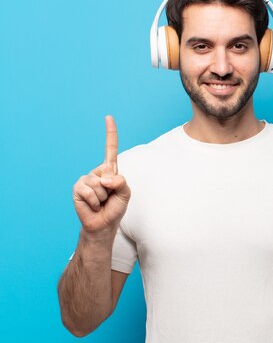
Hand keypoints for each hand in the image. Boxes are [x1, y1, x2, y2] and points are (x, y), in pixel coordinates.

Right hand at [72, 116, 130, 233]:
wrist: (103, 224)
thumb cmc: (115, 208)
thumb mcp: (126, 194)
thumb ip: (121, 182)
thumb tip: (105, 178)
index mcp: (111, 170)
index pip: (110, 148)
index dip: (110, 133)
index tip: (108, 117)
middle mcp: (97, 172)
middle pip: (108, 172)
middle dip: (112, 189)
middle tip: (109, 198)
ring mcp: (86, 179)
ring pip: (99, 184)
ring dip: (103, 197)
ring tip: (101, 202)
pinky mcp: (77, 188)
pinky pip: (89, 191)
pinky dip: (94, 201)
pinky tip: (93, 205)